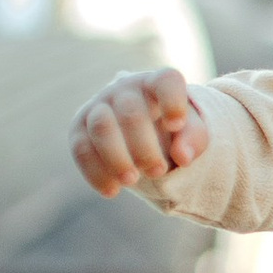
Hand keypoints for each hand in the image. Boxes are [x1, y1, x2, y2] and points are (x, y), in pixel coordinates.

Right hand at [72, 66, 208, 194]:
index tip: (176, 125)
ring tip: (132, 181)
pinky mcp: (79, 127)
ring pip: (101, 128)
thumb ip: (194, 139)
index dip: (172, 102)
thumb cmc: (169, 129)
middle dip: (144, 147)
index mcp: (156, 83)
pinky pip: (81, 148)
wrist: (140, 131)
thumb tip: (183, 157)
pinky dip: (95, 172)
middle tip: (158, 171)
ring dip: (116, 158)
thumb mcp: (190, 131)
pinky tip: (112, 191)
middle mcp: (124, 89)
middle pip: (130, 112)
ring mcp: (98, 105)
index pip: (165, 82)